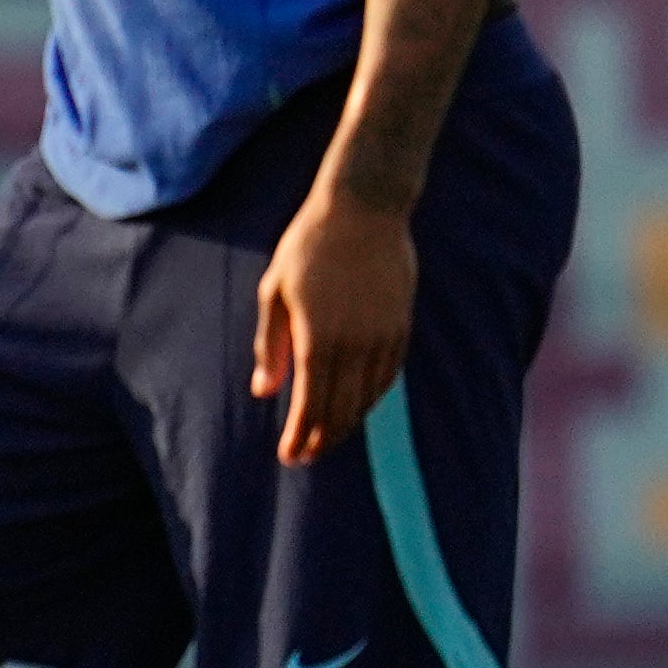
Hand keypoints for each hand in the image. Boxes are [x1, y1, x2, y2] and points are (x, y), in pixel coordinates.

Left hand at [253, 190, 417, 466]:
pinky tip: (360, 405)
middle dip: (323, 437)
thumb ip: (270, 345)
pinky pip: (389, 375)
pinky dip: (373, 397)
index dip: (301, 435)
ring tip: (329, 436)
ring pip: (369, 396)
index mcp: (318, 337)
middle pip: (342, 408)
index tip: (289, 456)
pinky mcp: (402, 325)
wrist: (363, 211)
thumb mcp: (274, 292)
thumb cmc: (308, 248)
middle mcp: (355, 343)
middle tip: (306, 456)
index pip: (311, 403)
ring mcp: (384, 335)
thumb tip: (265, 390)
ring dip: (349, 421)